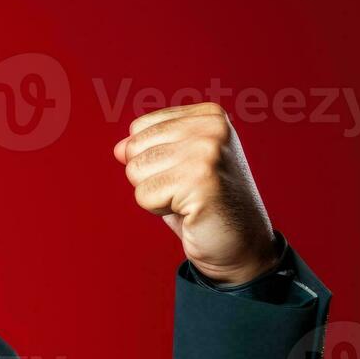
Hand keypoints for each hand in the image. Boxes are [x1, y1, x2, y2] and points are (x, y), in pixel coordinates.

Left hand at [113, 102, 279, 284]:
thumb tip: (119, 148)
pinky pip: (144, 195)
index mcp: (208, 115)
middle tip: (186, 190)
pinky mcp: (200, 180)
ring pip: (135, 171)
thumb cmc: (204, 203)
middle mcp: (212, 126)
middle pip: (133, 148)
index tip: (185, 173)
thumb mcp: (174, 166)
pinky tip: (190, 210)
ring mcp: (208, 151)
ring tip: (188, 198)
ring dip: (155, 194)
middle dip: (149, 176)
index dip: (151, 158)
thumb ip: (147, 149)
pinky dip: (159, 209)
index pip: (139, 128)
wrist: (240, 243)